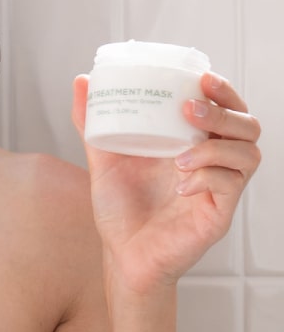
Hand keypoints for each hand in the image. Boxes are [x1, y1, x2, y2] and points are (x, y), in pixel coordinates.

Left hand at [71, 72, 260, 292]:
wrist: (121, 254)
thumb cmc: (120, 207)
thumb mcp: (103, 158)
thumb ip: (92, 121)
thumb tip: (82, 81)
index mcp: (190, 142)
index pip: (225, 107)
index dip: (222, 90)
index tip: (201, 77)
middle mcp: (212, 161)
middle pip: (247, 125)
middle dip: (223, 112)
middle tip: (189, 110)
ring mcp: (218, 188)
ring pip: (248, 153)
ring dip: (215, 147)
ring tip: (180, 156)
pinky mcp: (218, 213)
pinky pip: (231, 186)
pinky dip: (207, 178)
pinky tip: (181, 185)